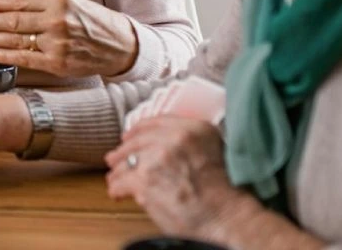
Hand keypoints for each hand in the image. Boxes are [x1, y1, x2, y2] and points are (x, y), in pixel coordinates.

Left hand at [0, 0, 138, 77]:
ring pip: (15, 39)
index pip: (20, 0)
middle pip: (13, 21)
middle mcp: (57, 20)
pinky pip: (23, 58)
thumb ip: (42, 4)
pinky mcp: (56, 63)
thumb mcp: (70, 2)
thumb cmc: (93, 22)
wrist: (120, 45)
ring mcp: (56, 43)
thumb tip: (9, 7)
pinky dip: (4, 55)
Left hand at [104, 117, 249, 237]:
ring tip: (114, 178)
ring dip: (118, 171)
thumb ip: (190, 141)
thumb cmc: (225, 192)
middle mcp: (174, 138)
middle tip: (114, 158)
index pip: (155, 122)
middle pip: (136, 141)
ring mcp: (156, 158)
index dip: (137, 130)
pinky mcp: (144, 180)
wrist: (227, 219)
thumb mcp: (214, 150)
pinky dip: (117, 189)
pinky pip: (121, 182)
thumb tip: (163, 142)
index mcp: (193, 128)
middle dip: (123, 152)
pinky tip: (117, 193)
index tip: (128, 136)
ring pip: (126, 162)